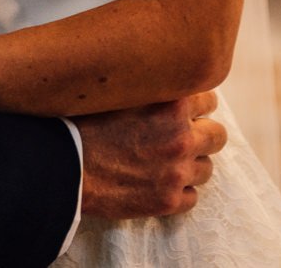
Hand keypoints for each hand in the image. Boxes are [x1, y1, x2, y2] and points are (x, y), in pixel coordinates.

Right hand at [75, 92, 225, 219]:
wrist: (63, 166)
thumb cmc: (82, 123)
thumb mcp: (119, 91)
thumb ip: (150, 86)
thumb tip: (164, 78)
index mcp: (172, 104)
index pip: (209, 100)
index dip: (194, 106)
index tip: (183, 110)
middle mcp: (181, 138)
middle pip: (217, 136)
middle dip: (202, 134)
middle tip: (182, 137)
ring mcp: (177, 172)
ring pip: (206, 169)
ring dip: (190, 165)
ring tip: (165, 162)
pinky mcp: (167, 201)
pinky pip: (192, 197)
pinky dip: (179, 192)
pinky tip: (158, 183)